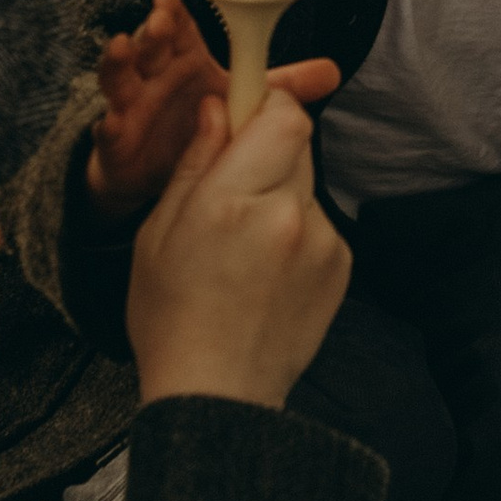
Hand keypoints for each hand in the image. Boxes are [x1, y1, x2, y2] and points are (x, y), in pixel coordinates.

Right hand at [87, 0, 337, 220]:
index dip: (176, 15)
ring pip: (122, 79)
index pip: (180, 31)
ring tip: (121, 47)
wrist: (158, 173)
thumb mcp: (240, 102)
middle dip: (153, 31)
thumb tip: (332, 72)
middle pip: (152, 46)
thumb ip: (281, 88)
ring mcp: (133, 106)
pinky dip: (110, 126)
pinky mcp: (118, 141)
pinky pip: (110, 132)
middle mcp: (156, 76)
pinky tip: (111, 122)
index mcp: (185, 61)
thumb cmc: (197, 123)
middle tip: (159, 19)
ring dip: (120, 63)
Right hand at [126, 86, 349, 407]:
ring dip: (280, 195)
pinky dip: (295, 232)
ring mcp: (323, 243)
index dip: (266, 106)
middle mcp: (290, 215)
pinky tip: (264, 270)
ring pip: (306, 185)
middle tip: (231, 189)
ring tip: (243, 245)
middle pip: (297, 143)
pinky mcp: (340, 266)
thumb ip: (196, 162)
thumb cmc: (173, 317)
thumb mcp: (160, 232)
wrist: (218, 393)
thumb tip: (219, 108)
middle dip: (266, 152)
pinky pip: (318, 223)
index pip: (283, 116)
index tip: (243, 116)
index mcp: (235, 201)